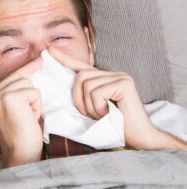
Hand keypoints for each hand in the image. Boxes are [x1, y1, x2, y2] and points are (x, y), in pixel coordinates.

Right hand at [0, 58, 43, 166]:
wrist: (20, 154)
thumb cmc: (21, 137)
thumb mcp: (12, 113)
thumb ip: (14, 95)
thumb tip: (31, 75)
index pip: (10, 78)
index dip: (27, 69)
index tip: (40, 59)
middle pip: (20, 78)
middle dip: (31, 94)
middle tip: (32, 113)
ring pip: (28, 84)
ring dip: (34, 102)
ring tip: (28, 119)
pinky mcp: (10, 98)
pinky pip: (33, 92)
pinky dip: (37, 106)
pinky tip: (30, 119)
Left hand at [48, 47, 166, 149]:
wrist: (137, 138)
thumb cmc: (113, 127)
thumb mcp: (92, 109)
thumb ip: (82, 96)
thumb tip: (61, 87)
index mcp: (105, 79)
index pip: (82, 66)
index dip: (65, 59)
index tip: (50, 50)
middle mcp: (114, 74)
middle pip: (81, 76)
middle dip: (79, 98)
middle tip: (91, 113)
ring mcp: (120, 77)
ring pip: (87, 85)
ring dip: (90, 105)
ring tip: (103, 114)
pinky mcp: (124, 84)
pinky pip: (97, 92)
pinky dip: (98, 107)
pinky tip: (110, 113)